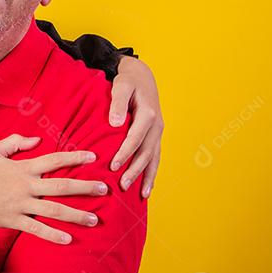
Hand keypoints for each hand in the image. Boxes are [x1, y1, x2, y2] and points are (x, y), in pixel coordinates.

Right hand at [0, 135, 108, 244]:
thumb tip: (37, 139)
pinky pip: (36, 229)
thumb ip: (16, 142)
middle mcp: (26, 185)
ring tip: (95, 219)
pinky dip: (53, 235)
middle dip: (85, 187)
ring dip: (76, 215)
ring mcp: (20, 204)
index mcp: (23, 167)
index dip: (75, 157)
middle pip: (61, 185)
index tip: (94, 156)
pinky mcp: (13, 220)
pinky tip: (68, 239)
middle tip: (105, 189)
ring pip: (54, 210)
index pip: (55, 159)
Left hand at [108, 56, 163, 195]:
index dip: (125, 153)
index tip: (113, 166)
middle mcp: (156, 126)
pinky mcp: (156, 136)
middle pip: (146, 152)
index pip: (135, 138)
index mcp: (148, 114)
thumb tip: (115, 123)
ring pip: (154, 158)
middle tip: (122, 186)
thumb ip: (117, 103)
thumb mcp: (121, 86)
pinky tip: (147, 187)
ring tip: (141, 194)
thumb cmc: (128, 82)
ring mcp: (158, 132)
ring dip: (147, 176)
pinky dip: (153, 172)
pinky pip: (156, 157)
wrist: (142, 77)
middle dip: (135, 171)